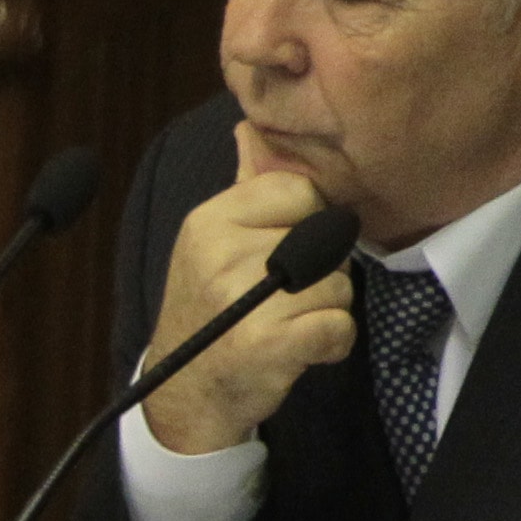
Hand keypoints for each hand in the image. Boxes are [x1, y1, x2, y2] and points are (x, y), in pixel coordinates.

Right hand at [137, 128, 364, 453]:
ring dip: (325, 313)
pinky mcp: (265, 344)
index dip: (305, 226)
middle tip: (276, 300)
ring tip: (283, 328)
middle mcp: (220, 253)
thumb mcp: (212, 242)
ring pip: (339, 286)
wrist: (182, 394)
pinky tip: (298, 352)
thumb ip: (244, 186)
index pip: (300, 193)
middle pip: (326, 240)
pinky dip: (330, 345)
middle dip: (319, 274)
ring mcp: (241, 300)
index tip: (273, 256)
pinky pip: (337, 327)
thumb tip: (250, 126)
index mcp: (210, 220)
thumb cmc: (209, 314)